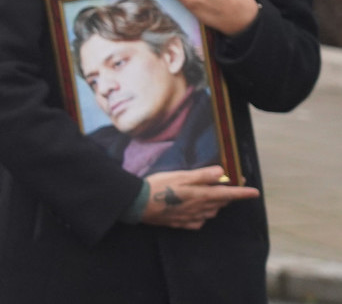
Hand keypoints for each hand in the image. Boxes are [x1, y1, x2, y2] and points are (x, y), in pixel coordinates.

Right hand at [139, 166, 258, 229]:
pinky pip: (199, 221)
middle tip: (228, 186)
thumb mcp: (180, 176)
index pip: (228, 194)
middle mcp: (200, 209)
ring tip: (212, 196)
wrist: (139, 204)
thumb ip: (202, 175)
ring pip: (211, 212)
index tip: (255, 192)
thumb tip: (222, 172)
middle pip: (221, 202)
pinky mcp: (182, 224)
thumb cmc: (159, 186)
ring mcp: (192, 218)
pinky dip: (203, 215)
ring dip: (216, 204)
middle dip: (228, 195)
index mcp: (202, 195)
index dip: (243, 193)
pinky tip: (197, 211)